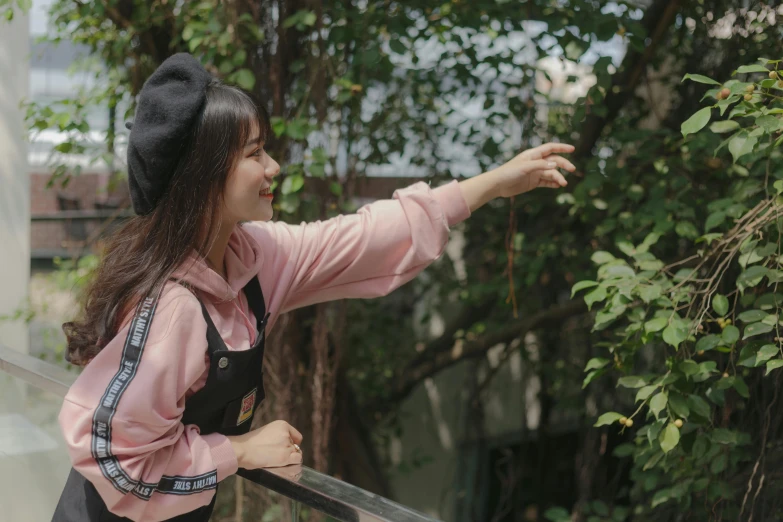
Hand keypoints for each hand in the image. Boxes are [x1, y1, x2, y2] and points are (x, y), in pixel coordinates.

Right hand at [227, 420, 302, 468]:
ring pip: (298, 454)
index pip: (296, 436)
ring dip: (290, 459)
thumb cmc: (250, 443)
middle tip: (276, 456)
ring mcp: (287, 444)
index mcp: (282, 424)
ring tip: (278, 461)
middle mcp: (286, 433)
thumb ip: (279, 436)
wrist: (243, 449)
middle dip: (289, 452)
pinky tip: (283, 464)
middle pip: (295, 446)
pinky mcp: (286, 455)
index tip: (283, 448)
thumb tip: (287, 446)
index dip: (291, 444)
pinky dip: (292, 464)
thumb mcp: (267, 432)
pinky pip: (297, 460)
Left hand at [458, 143, 575, 211]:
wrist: (498, 185)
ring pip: (551, 173)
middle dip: (564, 164)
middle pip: (554, 161)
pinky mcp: (533, 182)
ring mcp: (535, 172)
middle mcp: (536, 162)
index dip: (562, 147)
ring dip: (558, 177)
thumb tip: (556, 164)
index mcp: (533, 154)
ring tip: (563, 184)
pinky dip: (553, 184)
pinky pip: (546, 182)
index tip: (572, 149)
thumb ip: (540, 165)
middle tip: (572, 169)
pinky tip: (558, 186)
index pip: (550, 148)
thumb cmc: (509, 172)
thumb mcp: (525, 167)